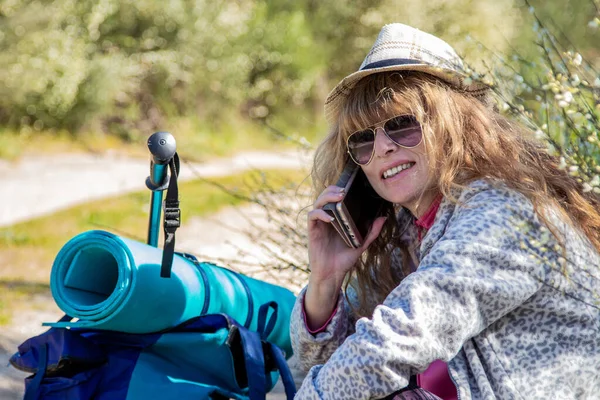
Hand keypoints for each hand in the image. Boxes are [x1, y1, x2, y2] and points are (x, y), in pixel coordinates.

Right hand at [304, 185, 386, 329]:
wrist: (332, 275)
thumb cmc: (344, 260)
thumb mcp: (362, 244)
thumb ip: (372, 232)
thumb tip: (383, 218)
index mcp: (337, 219)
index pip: (335, 198)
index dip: (340, 189)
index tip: (350, 186)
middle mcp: (326, 219)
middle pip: (325, 196)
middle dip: (333, 190)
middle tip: (344, 191)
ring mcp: (319, 224)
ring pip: (317, 203)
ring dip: (326, 197)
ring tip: (338, 197)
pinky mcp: (313, 231)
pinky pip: (312, 216)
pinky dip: (320, 214)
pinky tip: (330, 217)